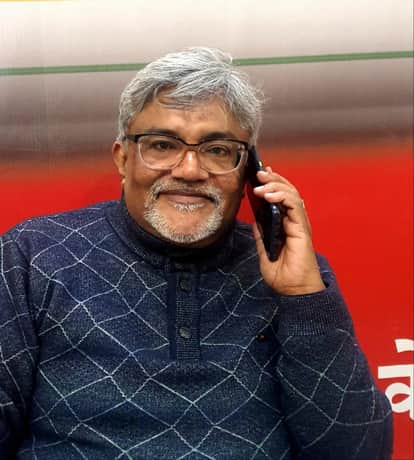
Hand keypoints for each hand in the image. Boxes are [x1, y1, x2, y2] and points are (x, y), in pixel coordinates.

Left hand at [252, 167, 324, 294]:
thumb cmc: (283, 275)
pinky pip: (294, 206)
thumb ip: (262, 236)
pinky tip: (270, 195)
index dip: (272, 184)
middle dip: (273, 179)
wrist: (293, 291)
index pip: (280, 198)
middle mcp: (294, 222)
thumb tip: (255, 221)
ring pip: (291, 195)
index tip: (259, 175)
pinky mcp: (302, 229)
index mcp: (286, 225)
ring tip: (260, 183)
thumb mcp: (265, 252)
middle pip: (287, 192)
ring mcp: (299, 224)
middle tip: (259, 172)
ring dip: (275, 185)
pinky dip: (282, 197)